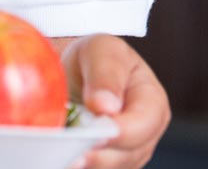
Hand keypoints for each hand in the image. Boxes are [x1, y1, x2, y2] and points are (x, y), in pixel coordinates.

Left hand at [63, 35, 169, 168]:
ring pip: (107, 166)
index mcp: (151, 103)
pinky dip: (73, 162)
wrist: (76, 72)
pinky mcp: (103, 161)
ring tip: (58, 155)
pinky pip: (91, 167)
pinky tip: (56, 156)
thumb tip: (105, 106)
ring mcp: (124, 153)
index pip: (144, 124)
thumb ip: (105, 74)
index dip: (122, 132)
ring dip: (83, 161)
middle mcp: (144, 134)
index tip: (98, 132)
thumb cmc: (95, 57)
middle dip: (98, 154)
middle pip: (126, 154)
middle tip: (70, 153)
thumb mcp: (102, 50)